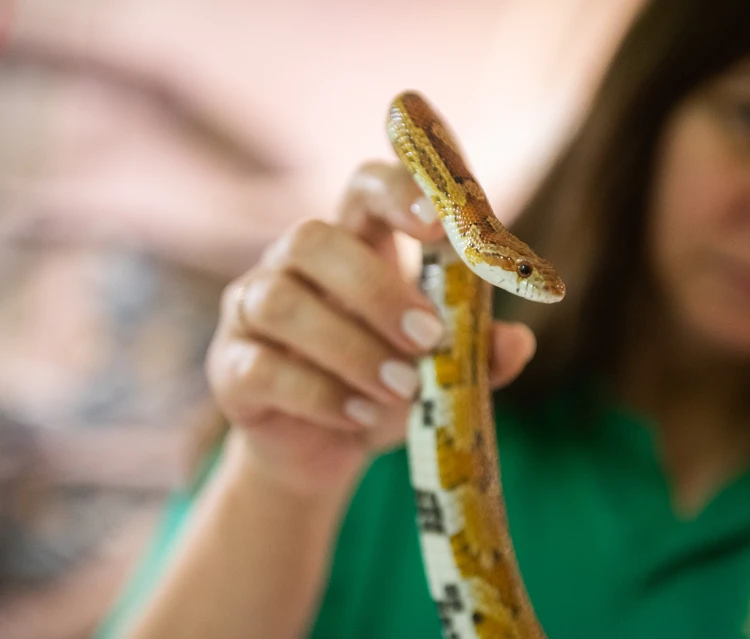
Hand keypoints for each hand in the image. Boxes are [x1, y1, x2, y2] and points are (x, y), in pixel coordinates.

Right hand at [205, 161, 535, 496]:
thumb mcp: (439, 370)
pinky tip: (360, 417)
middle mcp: (293, 265)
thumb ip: (477, 353)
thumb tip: (518, 343)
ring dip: (351, 347)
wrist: (324, 450)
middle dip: (376, 288)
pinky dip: (319, 395)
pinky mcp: (230, 369)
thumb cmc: (387, 388)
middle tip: (428, 337)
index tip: (439, 222)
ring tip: (401, 390)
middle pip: (313, 237)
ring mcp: (251, 313)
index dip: (399, 190)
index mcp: (354, 246)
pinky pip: (262, 368)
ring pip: (281, 302)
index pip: (365, 187)